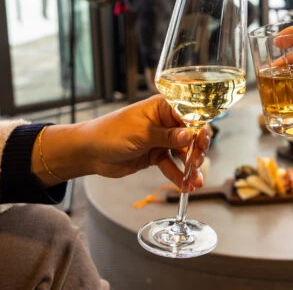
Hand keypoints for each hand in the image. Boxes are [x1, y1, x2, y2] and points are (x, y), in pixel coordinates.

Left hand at [33, 95, 210, 189]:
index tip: (202, 142)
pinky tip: (185, 186)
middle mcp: (165, 122)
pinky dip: (178, 175)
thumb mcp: (141, 133)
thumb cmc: (111, 133)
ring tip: (196, 182)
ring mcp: (161, 140)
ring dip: (190, 167)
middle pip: (190, 135)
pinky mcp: (155, 155)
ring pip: (183, 153)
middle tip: (197, 163)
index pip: (189, 115)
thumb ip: (167, 136)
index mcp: (163, 107)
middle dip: (197, 150)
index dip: (198, 129)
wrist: (90, 152)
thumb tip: (190, 135)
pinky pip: (171, 165)